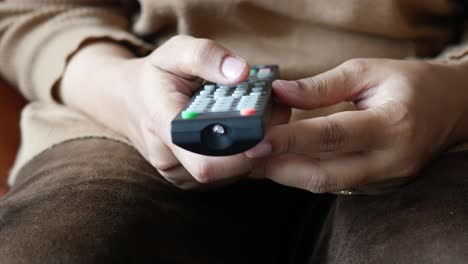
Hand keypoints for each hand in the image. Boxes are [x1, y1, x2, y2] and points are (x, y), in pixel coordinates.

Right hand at [61, 35, 289, 188]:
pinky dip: (242, 157)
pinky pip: (224, 176)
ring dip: (253, 152)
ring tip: (264, 119)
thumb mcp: (174, 52)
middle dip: (257, 147)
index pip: (206, 162)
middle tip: (277, 114)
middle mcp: (169, 160)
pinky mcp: (188, 180)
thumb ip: (205, 56)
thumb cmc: (154, 76)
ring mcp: (178, 175)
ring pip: (229, 176)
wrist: (129, 100)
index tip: (266, 129)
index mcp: (164, 129)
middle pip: (225, 171)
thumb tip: (241, 72)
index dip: (240, 153)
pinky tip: (248, 132)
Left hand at [245, 58, 467, 193]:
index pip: (332, 136)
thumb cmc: (409, 84)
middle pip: (324, 175)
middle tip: (244, 157)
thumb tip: (279, 93)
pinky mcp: (376, 187)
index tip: (255, 142)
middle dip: (279, 169)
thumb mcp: (368, 71)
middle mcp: (389, 161)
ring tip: (254, 161)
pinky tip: (281, 163)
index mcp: (391, 125)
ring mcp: (383, 179)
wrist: (449, 109)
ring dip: (286, 174)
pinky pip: (332, 184)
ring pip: (324, 184)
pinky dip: (303, 175)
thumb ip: (322, 87)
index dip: (290, 141)